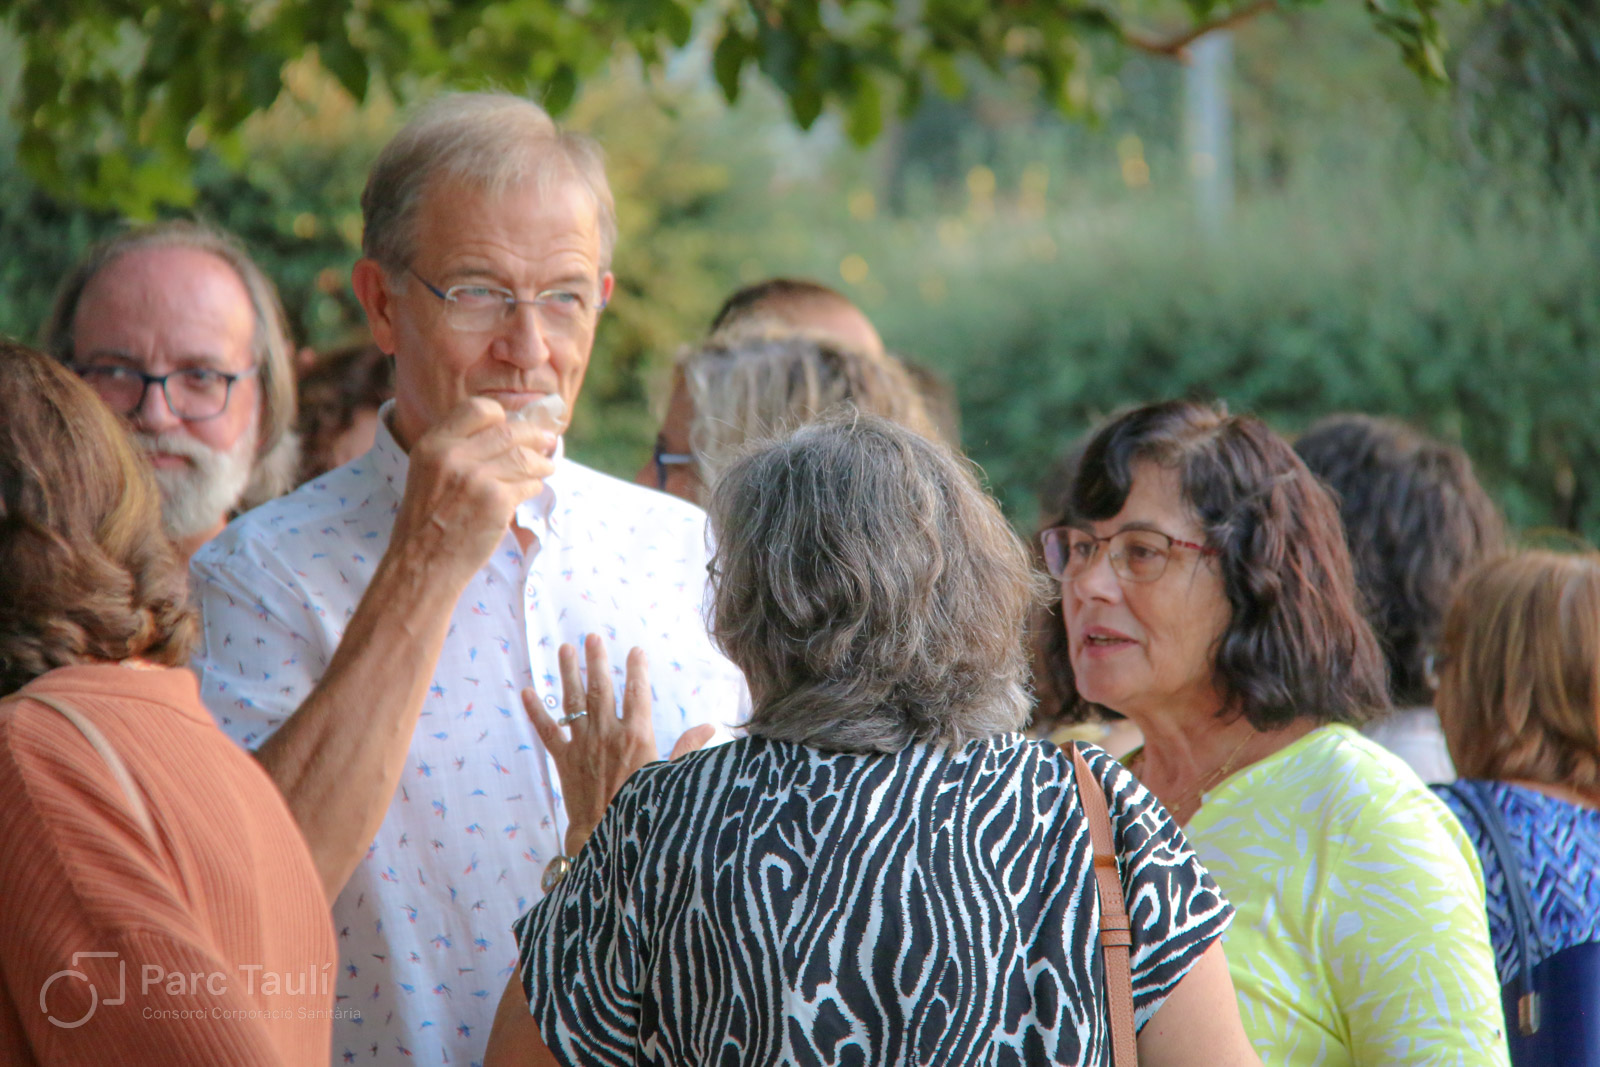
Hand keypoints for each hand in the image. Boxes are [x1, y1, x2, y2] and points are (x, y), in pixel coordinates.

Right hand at [390, 397, 554, 586]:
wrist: (421, 564)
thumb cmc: (427, 523)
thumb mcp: (427, 474)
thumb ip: (456, 451)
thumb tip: (504, 433)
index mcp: (433, 444)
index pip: (478, 409)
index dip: (502, 416)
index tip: (513, 424)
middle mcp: (453, 455)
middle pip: (510, 431)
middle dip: (535, 435)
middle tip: (548, 440)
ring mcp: (477, 477)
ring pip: (525, 457)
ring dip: (542, 462)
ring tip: (546, 467)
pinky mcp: (497, 501)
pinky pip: (529, 484)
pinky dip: (535, 486)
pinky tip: (532, 490)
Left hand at [524, 635, 714, 855]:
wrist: (606, 838)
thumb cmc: (643, 809)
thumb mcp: (670, 777)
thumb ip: (687, 748)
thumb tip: (709, 727)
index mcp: (637, 736)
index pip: (637, 693)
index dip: (637, 670)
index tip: (636, 650)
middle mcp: (607, 734)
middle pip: (600, 689)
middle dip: (597, 660)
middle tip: (592, 636)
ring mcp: (582, 745)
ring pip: (572, 701)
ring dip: (568, 673)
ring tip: (565, 648)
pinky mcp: (564, 759)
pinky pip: (548, 731)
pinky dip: (536, 712)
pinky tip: (527, 692)